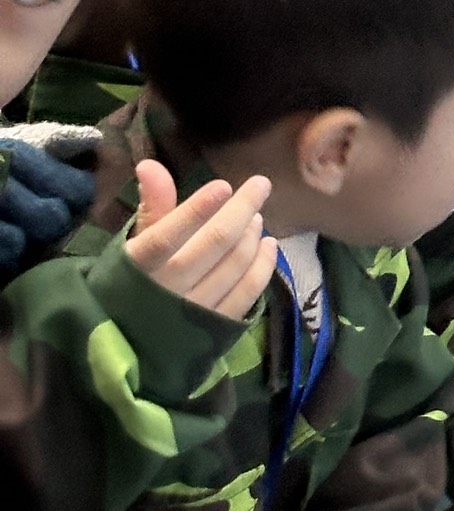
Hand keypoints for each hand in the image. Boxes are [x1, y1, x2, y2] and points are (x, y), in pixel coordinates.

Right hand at [126, 163, 276, 319]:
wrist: (127, 346)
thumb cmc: (130, 285)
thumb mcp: (133, 246)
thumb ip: (151, 206)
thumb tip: (150, 164)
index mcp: (139, 268)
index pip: (167, 236)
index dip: (196, 210)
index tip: (223, 185)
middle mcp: (167, 291)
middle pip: (214, 244)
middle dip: (242, 209)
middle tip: (260, 185)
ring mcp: (194, 313)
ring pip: (234, 266)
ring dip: (252, 236)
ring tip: (257, 216)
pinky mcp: (215, 330)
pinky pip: (247, 294)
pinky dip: (263, 266)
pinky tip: (269, 245)